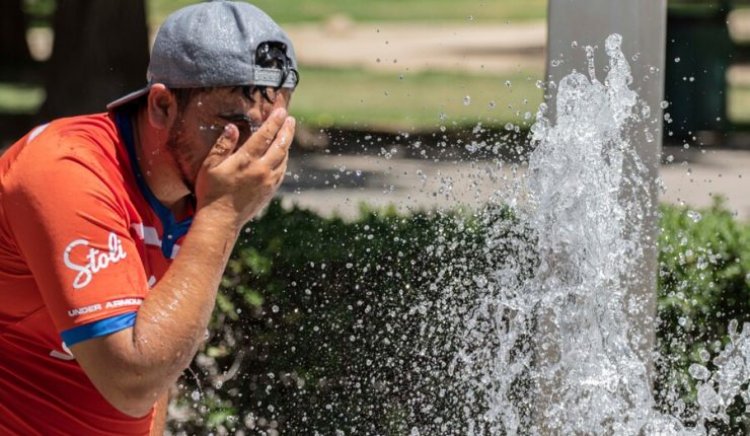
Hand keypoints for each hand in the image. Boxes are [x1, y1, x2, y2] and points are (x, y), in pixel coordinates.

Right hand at [195, 108, 294, 227]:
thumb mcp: (210, 166)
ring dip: (287, 144)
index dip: (274, 121)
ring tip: (287, 133)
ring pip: (284, 158)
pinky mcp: (270, 191)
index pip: (265, 135)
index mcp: (246, 161)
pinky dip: (284, 160)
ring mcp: (268, 182)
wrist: (221, 220)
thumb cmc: (211, 191)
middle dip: (287, 130)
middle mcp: (261, 170)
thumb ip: (223, 145)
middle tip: (290, 119)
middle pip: (280, 145)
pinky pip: (282, 171)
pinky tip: (283, 155)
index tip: (281, 111)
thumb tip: (233, 127)